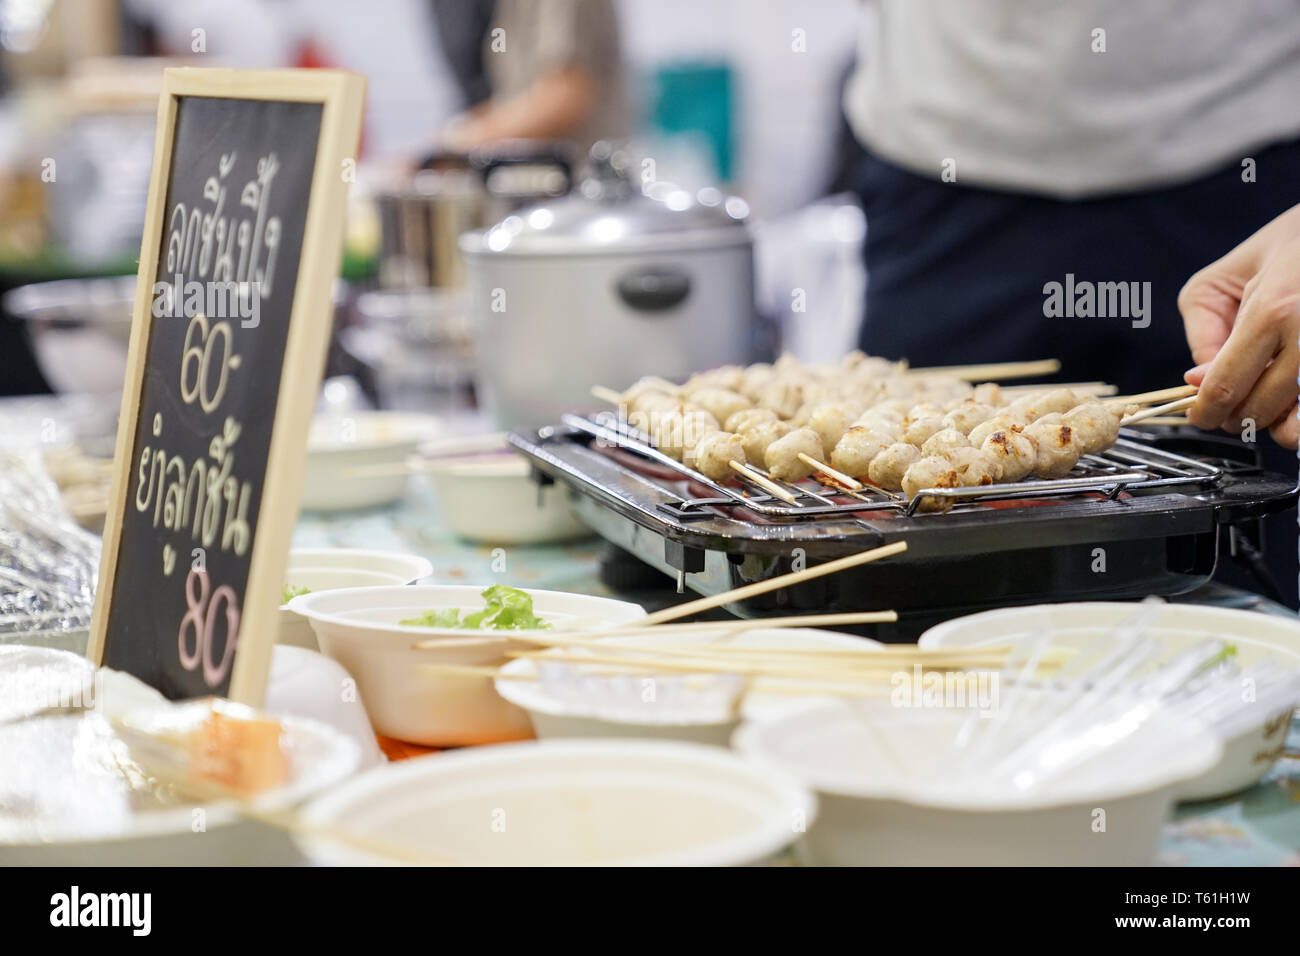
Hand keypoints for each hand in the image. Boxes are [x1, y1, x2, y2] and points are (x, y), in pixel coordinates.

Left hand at [1179, 203, 1299, 447]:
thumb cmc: (1286, 244)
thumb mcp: (1222, 280)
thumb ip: (1205, 333)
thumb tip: (1199, 381)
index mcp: (1272, 311)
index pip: (1225, 386)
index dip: (1205, 412)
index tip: (1200, 416)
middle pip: (1259, 410)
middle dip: (1234, 418)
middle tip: (1228, 409)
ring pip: (1296, 424)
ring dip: (1273, 425)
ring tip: (1264, 407)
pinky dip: (1299, 415)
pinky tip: (1292, 401)